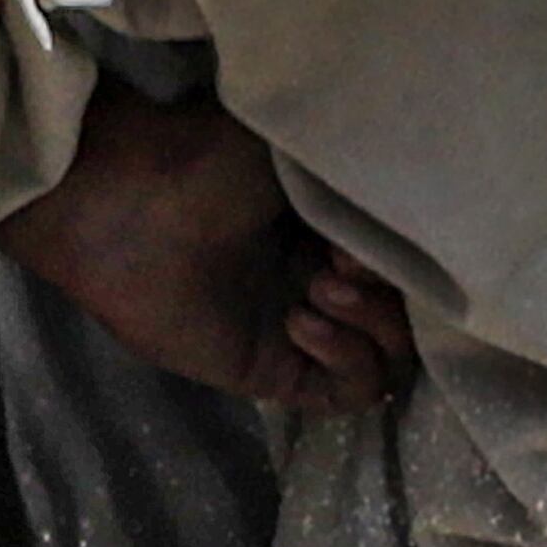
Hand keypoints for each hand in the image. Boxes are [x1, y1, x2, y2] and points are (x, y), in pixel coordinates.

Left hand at [0, 89, 411, 412]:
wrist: (127, 199)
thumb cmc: (206, 159)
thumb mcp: (309, 151)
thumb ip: (369, 183)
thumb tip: (419, 218)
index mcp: (336, 228)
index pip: (414, 263)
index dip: (415, 251)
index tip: (372, 222)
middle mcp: (326, 279)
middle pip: (412, 313)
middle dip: (395, 288)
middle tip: (342, 258)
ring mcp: (301, 329)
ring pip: (391, 358)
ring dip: (375, 324)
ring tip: (321, 288)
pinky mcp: (272, 372)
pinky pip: (347, 394)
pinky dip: (348, 361)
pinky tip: (302, 322)